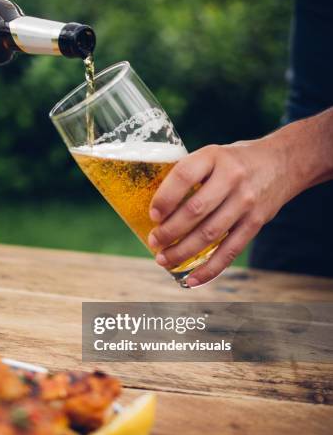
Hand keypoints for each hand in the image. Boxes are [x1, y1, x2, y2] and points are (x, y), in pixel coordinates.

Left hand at [148, 138, 293, 286]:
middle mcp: (231, 177)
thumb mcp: (213, 155)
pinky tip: (191, 279)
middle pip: (195, 210)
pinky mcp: (255, 222)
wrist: (283, 163)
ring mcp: (245, 201)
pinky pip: (229, 251)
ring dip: (182, 251)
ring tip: (163, 259)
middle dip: (169, 231)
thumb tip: (155, 209)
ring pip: (209, 234)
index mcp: (214, 156)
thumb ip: (189, 175)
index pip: (184, 175)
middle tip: (154, 242)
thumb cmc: (235, 162)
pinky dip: (209, 269)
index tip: (152, 215)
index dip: (165, 198)